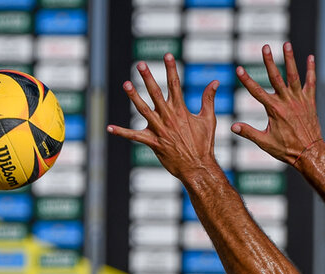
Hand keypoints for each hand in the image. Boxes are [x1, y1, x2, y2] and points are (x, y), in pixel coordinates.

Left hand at [106, 54, 219, 179]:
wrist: (198, 167)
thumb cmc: (204, 144)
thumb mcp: (208, 119)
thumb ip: (208, 99)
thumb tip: (215, 82)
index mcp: (182, 110)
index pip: (176, 84)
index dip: (171, 69)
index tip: (167, 55)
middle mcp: (169, 117)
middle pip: (156, 93)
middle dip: (148, 77)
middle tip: (140, 64)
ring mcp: (160, 130)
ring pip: (143, 110)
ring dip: (134, 96)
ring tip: (126, 84)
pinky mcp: (153, 143)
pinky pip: (134, 136)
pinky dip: (121, 132)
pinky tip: (109, 127)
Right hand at [233, 43, 322, 165]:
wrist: (309, 153)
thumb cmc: (286, 149)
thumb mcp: (264, 142)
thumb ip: (248, 132)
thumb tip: (232, 127)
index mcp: (274, 110)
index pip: (256, 92)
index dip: (246, 80)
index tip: (239, 69)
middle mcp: (287, 101)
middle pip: (276, 77)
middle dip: (269, 61)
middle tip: (265, 47)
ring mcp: (299, 100)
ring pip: (294, 75)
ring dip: (290, 59)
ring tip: (286, 44)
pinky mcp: (310, 101)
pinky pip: (311, 82)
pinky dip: (311, 70)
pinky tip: (310, 57)